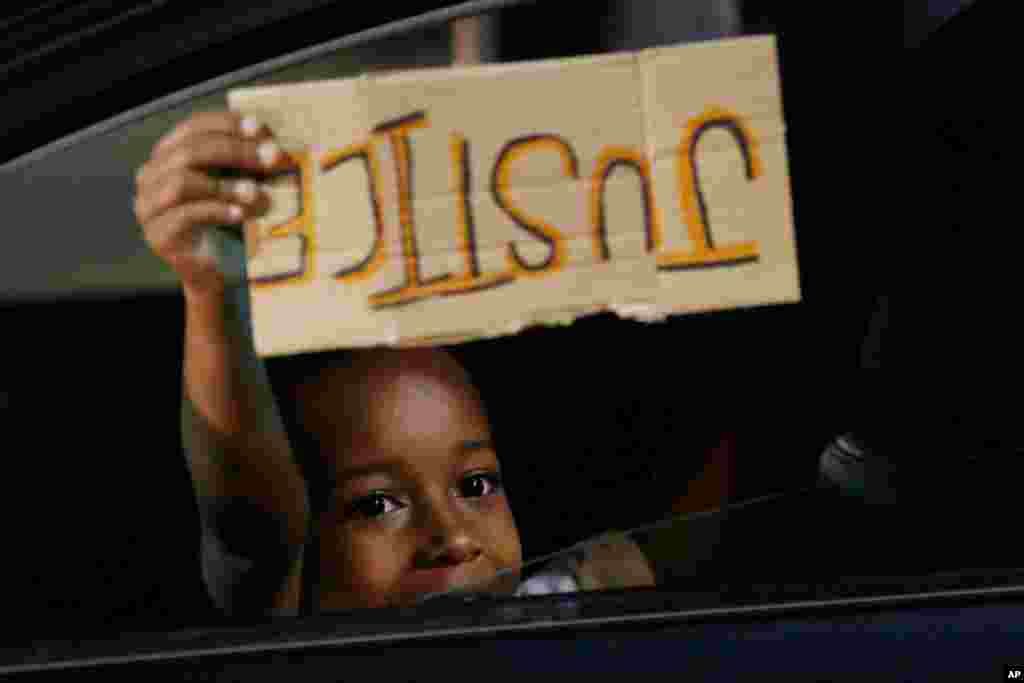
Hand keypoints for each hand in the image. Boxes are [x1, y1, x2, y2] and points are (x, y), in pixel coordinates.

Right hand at [134, 111, 280, 299]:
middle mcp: (151, 176)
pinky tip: (239, 214)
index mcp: (168, 155)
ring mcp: (149, 206)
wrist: (215, 270)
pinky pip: (183, 216)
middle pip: (189, 152)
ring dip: (225, 184)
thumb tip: (272, 145)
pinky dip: (215, 211)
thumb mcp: (237, 185)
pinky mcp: (157, 235)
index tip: (260, 129)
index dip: (226, 124)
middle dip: (235, 151)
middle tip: (270, 158)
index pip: (193, 127)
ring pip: (181, 182)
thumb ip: (244, 163)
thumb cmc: (229, 222)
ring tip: (256, 192)